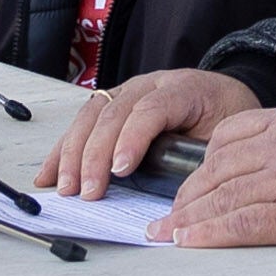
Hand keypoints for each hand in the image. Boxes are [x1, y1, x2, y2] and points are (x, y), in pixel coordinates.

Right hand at [44, 66, 254, 195]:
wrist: (223, 96)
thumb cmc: (225, 117)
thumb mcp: (226, 134)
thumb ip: (200, 155)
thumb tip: (175, 192)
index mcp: (184, 88)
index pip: (151, 109)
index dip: (132, 139)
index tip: (119, 170)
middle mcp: (151, 84)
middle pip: (114, 113)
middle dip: (95, 155)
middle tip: (88, 192)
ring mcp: (128, 91)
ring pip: (91, 116)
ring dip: (73, 154)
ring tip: (67, 188)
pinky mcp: (112, 104)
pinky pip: (82, 123)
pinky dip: (62, 150)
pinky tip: (49, 174)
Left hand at [164, 101, 275, 247]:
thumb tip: (247, 162)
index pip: (225, 137)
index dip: (199, 165)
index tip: (188, 185)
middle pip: (216, 170)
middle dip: (185, 197)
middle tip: (166, 218)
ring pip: (221, 197)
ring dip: (186, 219)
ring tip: (165, 235)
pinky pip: (241, 224)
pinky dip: (209, 234)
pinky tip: (188, 242)